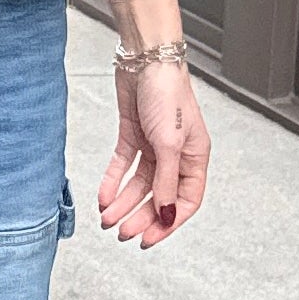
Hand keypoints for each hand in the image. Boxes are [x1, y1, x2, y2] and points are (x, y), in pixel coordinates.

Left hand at [98, 57, 210, 247]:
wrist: (145, 60)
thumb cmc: (168, 93)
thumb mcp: (170, 143)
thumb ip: (166, 181)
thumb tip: (165, 214)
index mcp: (195, 157)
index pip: (185, 200)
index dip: (168, 222)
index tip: (149, 239)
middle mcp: (176, 154)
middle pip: (158, 196)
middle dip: (140, 217)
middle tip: (122, 234)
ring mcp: (154, 145)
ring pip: (138, 184)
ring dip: (123, 203)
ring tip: (108, 220)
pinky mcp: (133, 135)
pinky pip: (122, 166)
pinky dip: (112, 182)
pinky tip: (103, 197)